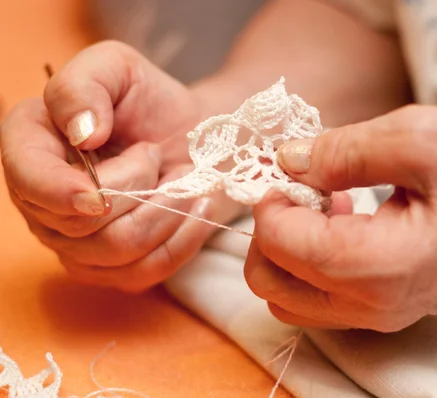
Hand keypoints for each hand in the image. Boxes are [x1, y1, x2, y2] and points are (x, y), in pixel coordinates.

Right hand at [1, 41, 244, 291]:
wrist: (192, 137)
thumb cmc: (151, 103)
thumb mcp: (116, 68)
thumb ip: (83, 85)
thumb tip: (78, 133)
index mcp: (32, 149)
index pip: (28, 183)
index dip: (60, 192)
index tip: (99, 193)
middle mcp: (45, 203)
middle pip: (81, 224)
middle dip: (135, 186)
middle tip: (154, 155)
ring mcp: (78, 244)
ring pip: (118, 250)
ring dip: (163, 210)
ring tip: (176, 179)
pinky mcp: (116, 268)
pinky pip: (148, 270)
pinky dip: (183, 237)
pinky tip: (193, 206)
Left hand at [244, 105, 436, 331]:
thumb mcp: (423, 139)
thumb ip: (343, 150)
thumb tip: (288, 160)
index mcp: (376, 266)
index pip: (279, 244)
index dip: (272, 199)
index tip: (293, 169)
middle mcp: (371, 304)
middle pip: (270, 283)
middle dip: (269, 228)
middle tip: (300, 187)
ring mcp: (378, 313)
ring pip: (287, 296)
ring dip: (287, 247)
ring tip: (325, 203)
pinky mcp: (385, 307)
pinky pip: (318, 296)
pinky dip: (309, 260)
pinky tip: (343, 218)